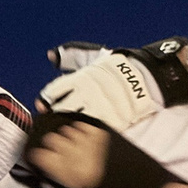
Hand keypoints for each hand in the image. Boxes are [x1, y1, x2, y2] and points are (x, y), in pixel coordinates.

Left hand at [39, 51, 167, 130]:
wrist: (142, 77)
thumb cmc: (112, 67)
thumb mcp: (90, 56)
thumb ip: (70, 56)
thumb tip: (52, 55)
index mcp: (81, 77)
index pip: (55, 90)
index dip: (46, 99)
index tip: (45, 103)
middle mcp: (89, 92)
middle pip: (63, 109)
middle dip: (57, 114)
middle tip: (56, 117)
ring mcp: (101, 107)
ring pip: (77, 121)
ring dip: (70, 124)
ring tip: (69, 125)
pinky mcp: (113, 120)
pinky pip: (94, 130)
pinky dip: (87, 132)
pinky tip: (83, 131)